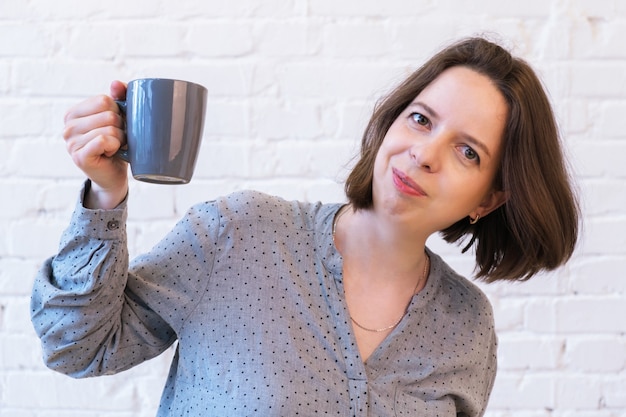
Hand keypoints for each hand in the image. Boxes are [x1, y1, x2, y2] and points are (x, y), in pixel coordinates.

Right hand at [63, 81, 128, 208]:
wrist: (114, 176)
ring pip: (109, 128)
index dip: (119, 113)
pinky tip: (110, 154)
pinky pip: (104, 141)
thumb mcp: (119, 119)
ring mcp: (71, 142)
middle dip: (121, 128)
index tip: (115, 127)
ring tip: (114, 148)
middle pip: (109, 114)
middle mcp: (68, 127)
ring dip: (120, 140)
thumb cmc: (117, 146)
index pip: (104, 100)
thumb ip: (119, 98)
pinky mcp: (80, 156)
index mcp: (74, 113)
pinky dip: (114, 147)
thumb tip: (116, 83)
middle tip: (116, 140)